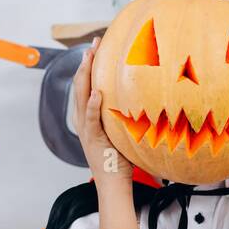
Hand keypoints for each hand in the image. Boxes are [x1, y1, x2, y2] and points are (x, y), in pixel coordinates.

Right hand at [73, 38, 130, 190]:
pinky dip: (92, 105)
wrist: (113, 184)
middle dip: (86, 63)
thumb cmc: (122, 161)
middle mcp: (84, 122)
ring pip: (81, 97)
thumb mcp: (124, 132)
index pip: (87, 87)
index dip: (90, 67)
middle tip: (93, 43)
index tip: (97, 48)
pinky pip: (91, 120)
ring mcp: (87, 130)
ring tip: (89, 57)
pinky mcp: (93, 139)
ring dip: (85, 76)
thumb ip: (128, 116)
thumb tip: (148, 99)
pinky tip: (97, 91)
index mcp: (90, 119)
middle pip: (81, 86)